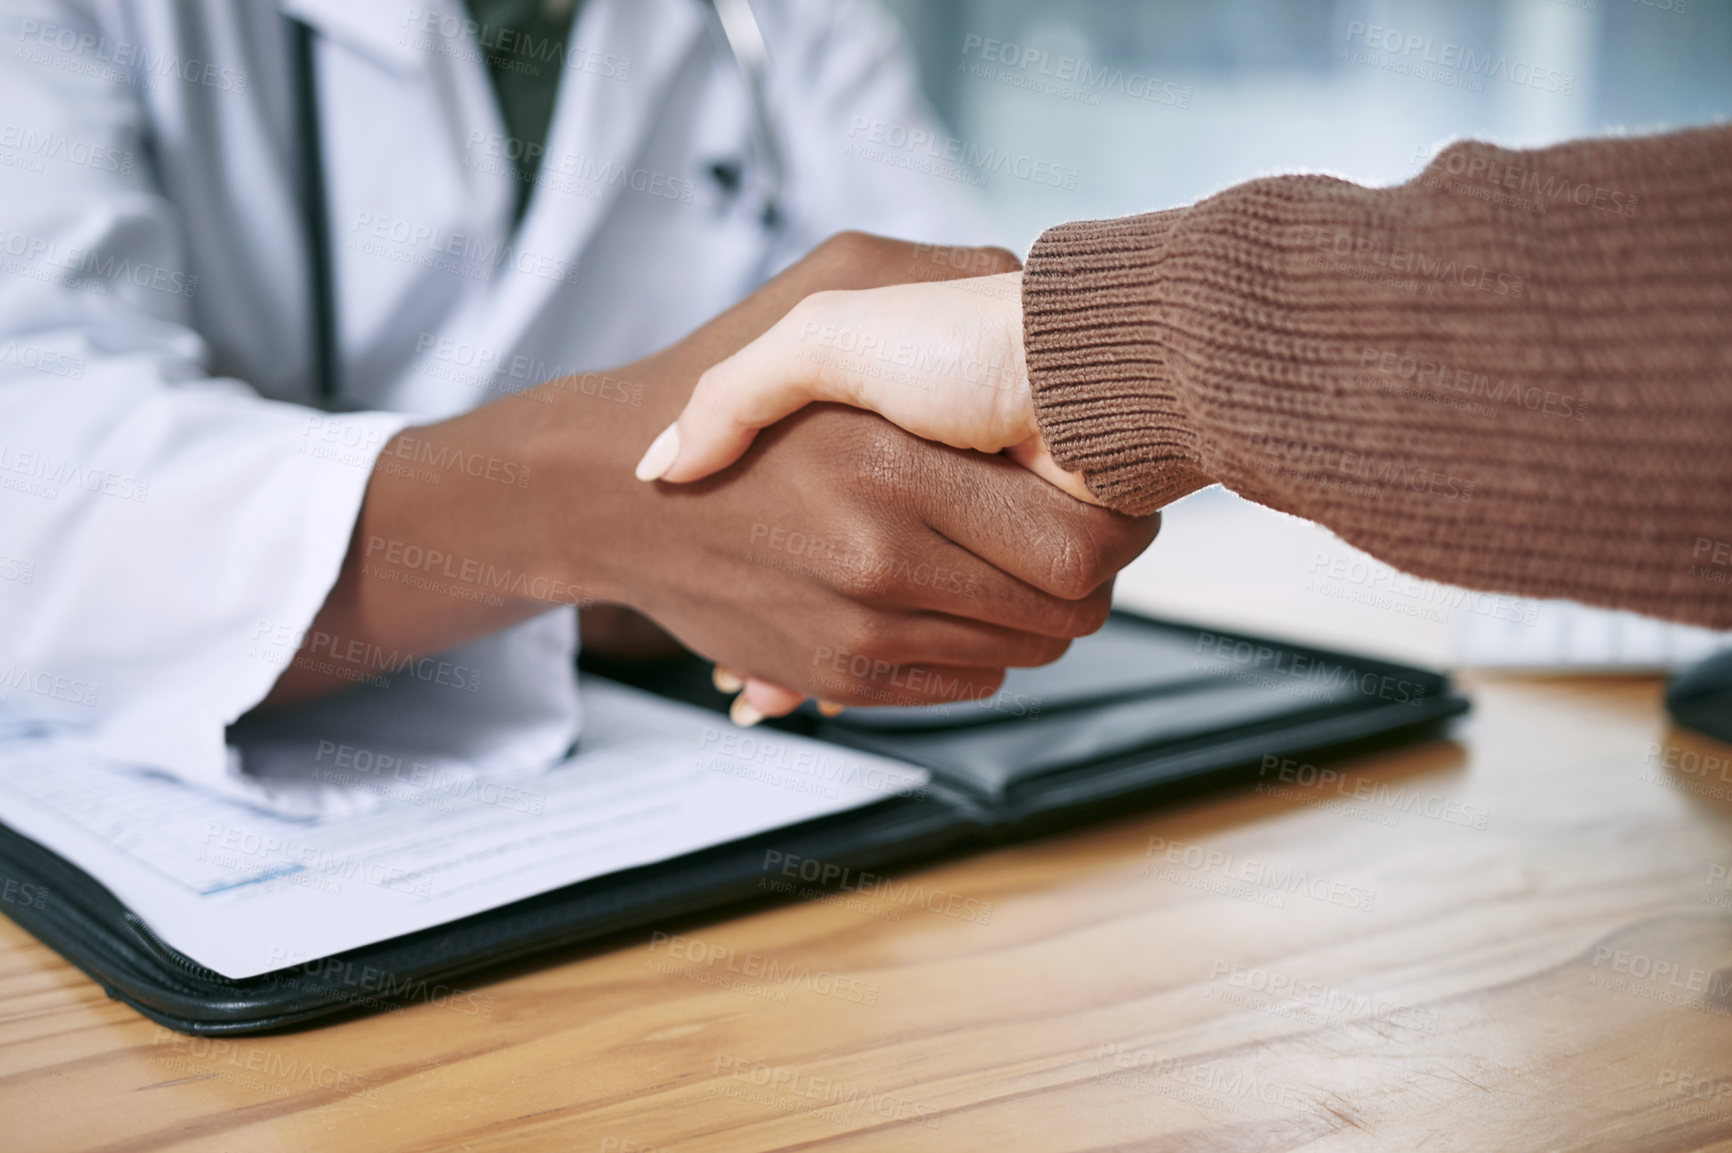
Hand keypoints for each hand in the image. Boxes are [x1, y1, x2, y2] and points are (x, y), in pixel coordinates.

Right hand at [260, 234, 1159, 721]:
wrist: (609, 496)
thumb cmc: (726, 378)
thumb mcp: (829, 293)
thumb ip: (944, 276)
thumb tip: (1045, 302)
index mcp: (896, 468)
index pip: (1087, 546)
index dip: (1119, 525)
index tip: (1098, 490)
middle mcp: (882, 563)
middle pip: (1070, 610)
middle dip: (1091, 573)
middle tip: (1074, 527)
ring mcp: (860, 632)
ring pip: (1027, 653)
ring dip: (1041, 614)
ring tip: (1016, 558)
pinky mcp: (839, 678)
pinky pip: (967, 680)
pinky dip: (986, 649)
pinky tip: (960, 595)